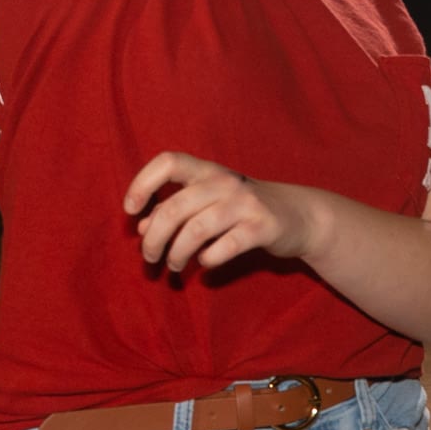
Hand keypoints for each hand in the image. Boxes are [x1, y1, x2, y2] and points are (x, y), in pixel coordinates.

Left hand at [124, 152, 317, 273]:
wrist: (299, 216)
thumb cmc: (243, 209)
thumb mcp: (209, 203)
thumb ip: (174, 211)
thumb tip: (142, 227)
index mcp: (207, 171)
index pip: (167, 162)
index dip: (142, 183)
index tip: (130, 210)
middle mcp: (224, 182)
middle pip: (174, 207)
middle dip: (154, 238)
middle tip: (149, 258)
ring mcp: (245, 203)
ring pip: (196, 230)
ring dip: (177, 254)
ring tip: (174, 267)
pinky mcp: (262, 227)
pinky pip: (225, 246)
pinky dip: (208, 259)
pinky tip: (205, 264)